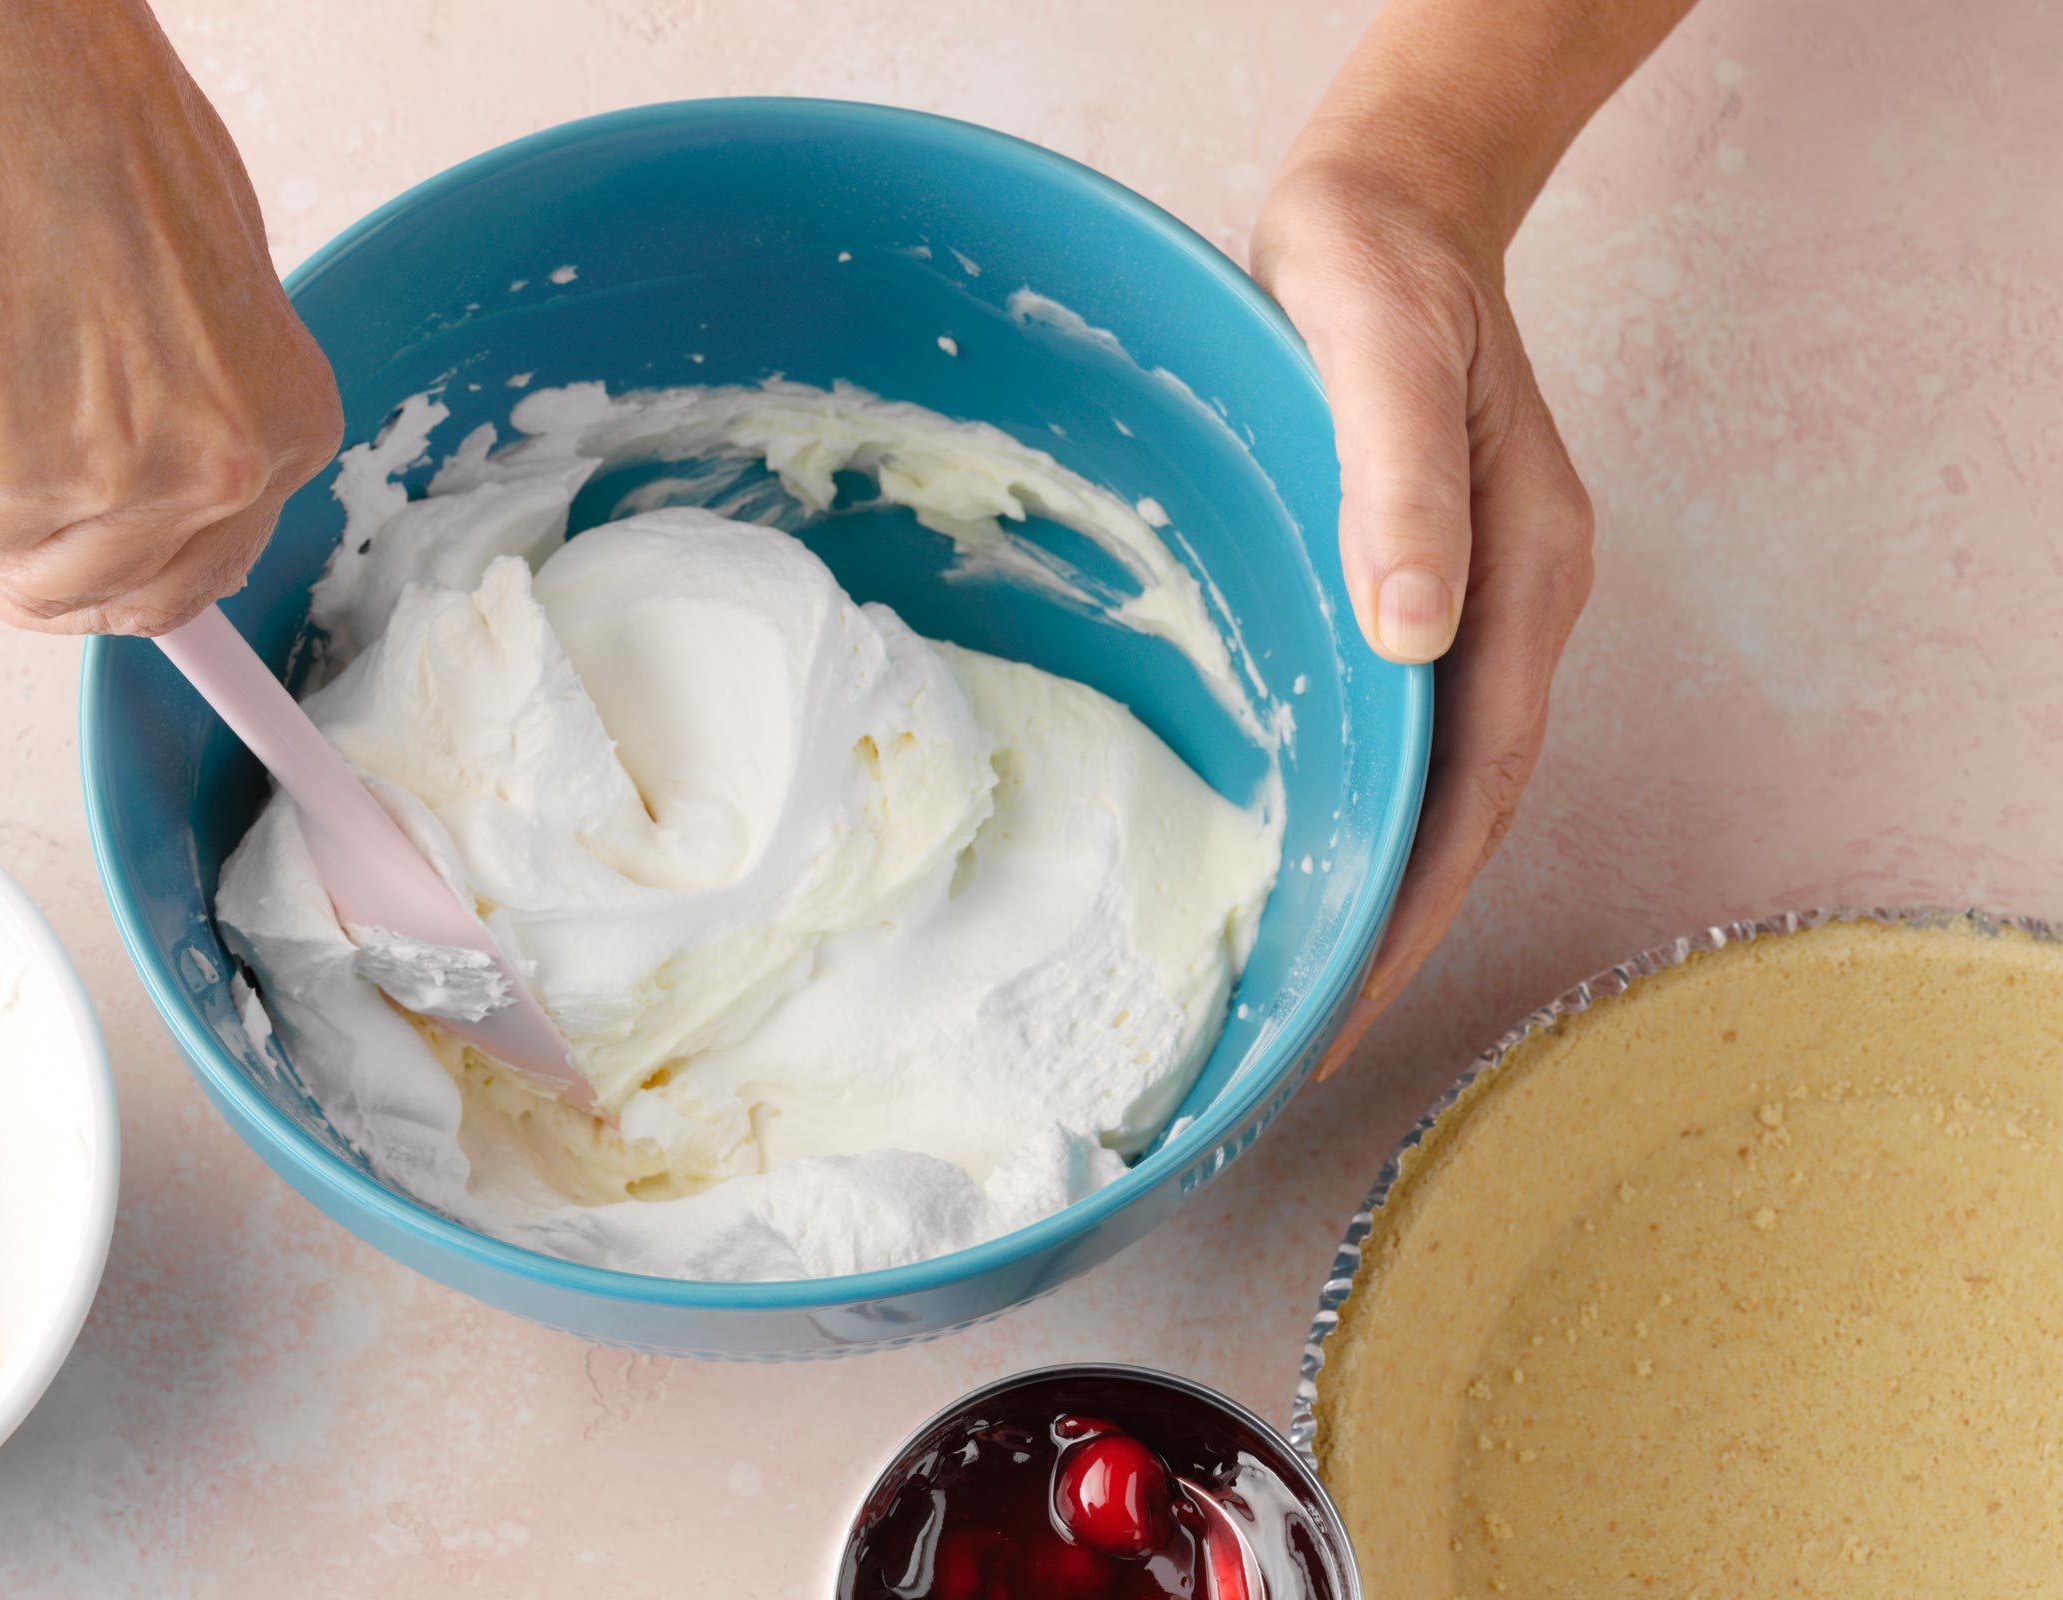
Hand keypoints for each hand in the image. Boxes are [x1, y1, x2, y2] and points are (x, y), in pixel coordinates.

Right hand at [0, 0, 340, 634]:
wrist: (7, 35)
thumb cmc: (94, 123)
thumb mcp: (200, 299)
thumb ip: (177, 409)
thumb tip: (129, 500)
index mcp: (283, 432)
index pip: (183, 583)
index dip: (90, 565)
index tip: (42, 547)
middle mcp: (214, 470)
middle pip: (69, 589)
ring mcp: (103, 471)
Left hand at [1252, 160, 1595, 1074]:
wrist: (1386, 200)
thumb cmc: (1373, 267)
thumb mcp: (1379, 355)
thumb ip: (1401, 488)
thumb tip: (1414, 633)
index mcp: (1521, 574)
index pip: (1479, 781)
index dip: (1418, 901)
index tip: (1349, 1001)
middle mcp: (1506, 605)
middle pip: (1464, 804)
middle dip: (1395, 924)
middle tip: (1304, 1034)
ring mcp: (1466, 598)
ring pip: (1431, 775)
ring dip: (1375, 875)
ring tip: (1291, 974)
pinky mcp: (1412, 581)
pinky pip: (1394, 724)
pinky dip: (1354, 799)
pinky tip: (1294, 839)